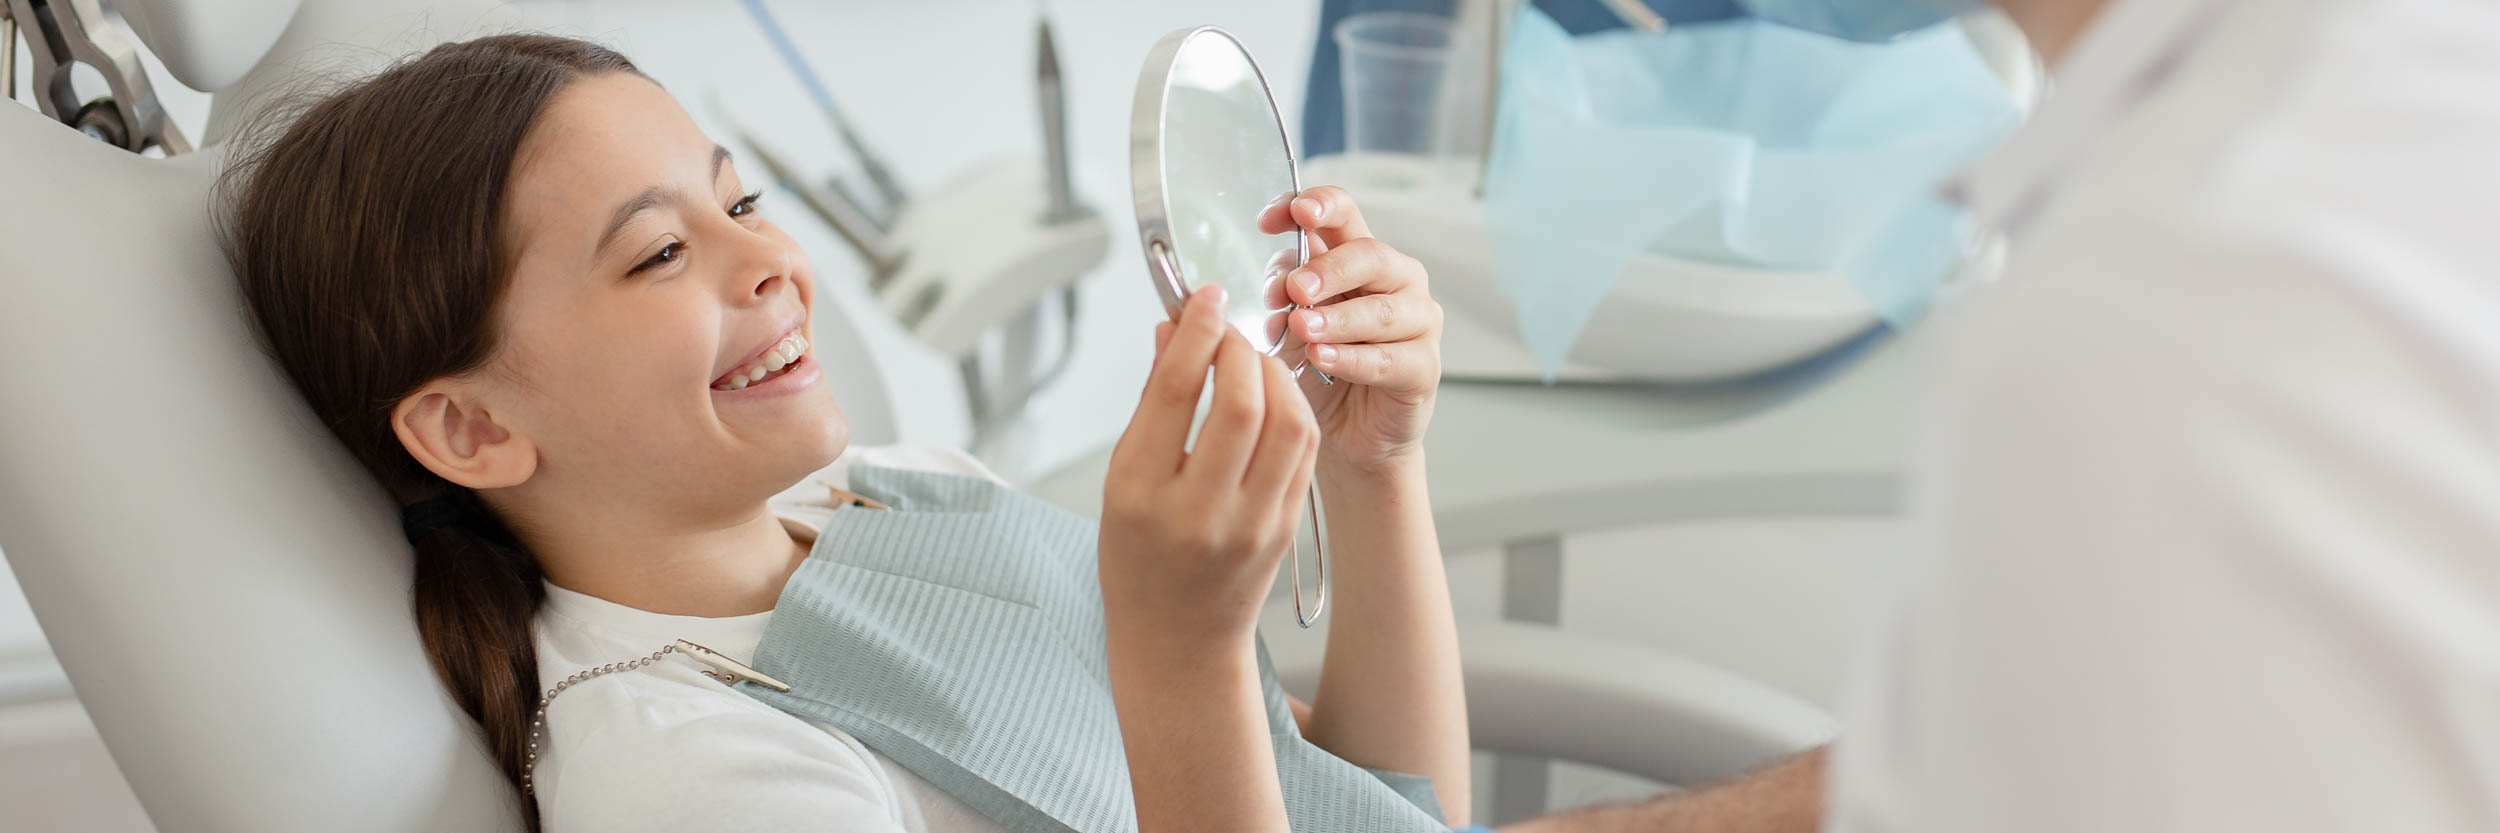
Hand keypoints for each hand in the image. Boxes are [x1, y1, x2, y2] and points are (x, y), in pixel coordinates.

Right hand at [1100, 285, 1321, 645]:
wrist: (1177, 641)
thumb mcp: (1120, 481)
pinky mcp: (1286, 528)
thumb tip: (1169, 330)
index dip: (1195, 331)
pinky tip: (1273, 395)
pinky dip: (1292, 409)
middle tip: (1229, 328)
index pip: (1176, 391)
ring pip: (1287, 424)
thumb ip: (1149, 403)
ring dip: (1276, 375)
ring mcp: (1251, 523)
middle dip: (1240, 348)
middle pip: (1239, 403)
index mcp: (1142, 494)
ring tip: (1253, 359)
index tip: (1204, 299)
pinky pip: (1302, 453)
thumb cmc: (1137, 559)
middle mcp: (1199, 511)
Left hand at [1257, 186, 1441, 474]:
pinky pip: (1389, 359)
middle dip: (1328, 268)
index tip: (1274, 219)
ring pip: (1382, 310)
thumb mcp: (1291, 322)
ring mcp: (1417, 322)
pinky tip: (1322, 359)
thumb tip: (1278, 279)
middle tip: (1294, 287)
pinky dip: (1352, 359)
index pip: (1344, 213)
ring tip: (1301, 328)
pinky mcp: (1425, 367)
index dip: (1314, 206)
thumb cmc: (1320, 368)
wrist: (1344, 434)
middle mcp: (1397, 280)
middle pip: (1369, 255)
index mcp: (1359, 257)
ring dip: (1337, 318)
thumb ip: (1286, 293)